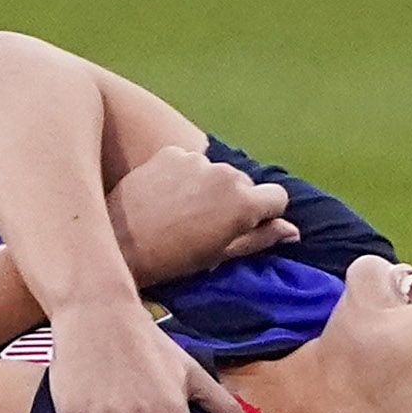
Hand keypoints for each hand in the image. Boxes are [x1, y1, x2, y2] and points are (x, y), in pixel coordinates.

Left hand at [106, 145, 298, 284]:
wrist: (119, 245)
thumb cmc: (174, 260)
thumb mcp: (222, 255)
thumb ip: (261, 238)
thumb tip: (292, 231)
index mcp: (244, 202)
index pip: (277, 197)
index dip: (265, 214)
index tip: (246, 228)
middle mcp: (226, 173)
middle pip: (245, 184)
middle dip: (234, 200)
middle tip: (208, 224)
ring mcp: (197, 159)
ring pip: (217, 172)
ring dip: (209, 187)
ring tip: (184, 210)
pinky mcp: (171, 152)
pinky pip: (190, 161)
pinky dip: (185, 175)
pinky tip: (166, 196)